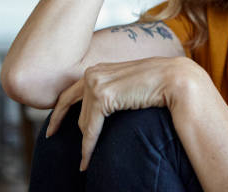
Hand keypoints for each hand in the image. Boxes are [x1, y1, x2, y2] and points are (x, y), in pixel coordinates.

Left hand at [45, 56, 195, 171]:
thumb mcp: (128, 83)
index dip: (59, 111)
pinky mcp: (103, 96)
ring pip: (83, 122)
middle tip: (58, 142)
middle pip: (75, 109)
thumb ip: (113, 88)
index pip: (70, 92)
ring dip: (85, 142)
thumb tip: (102, 106)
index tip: (52, 127)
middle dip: (69, 128)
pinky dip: (88, 146)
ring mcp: (96, 83)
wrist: (175, 79)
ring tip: (85, 160)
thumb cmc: (157, 83)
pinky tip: (87, 159)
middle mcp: (93, 72)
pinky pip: (91, 129)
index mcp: (98, 68)